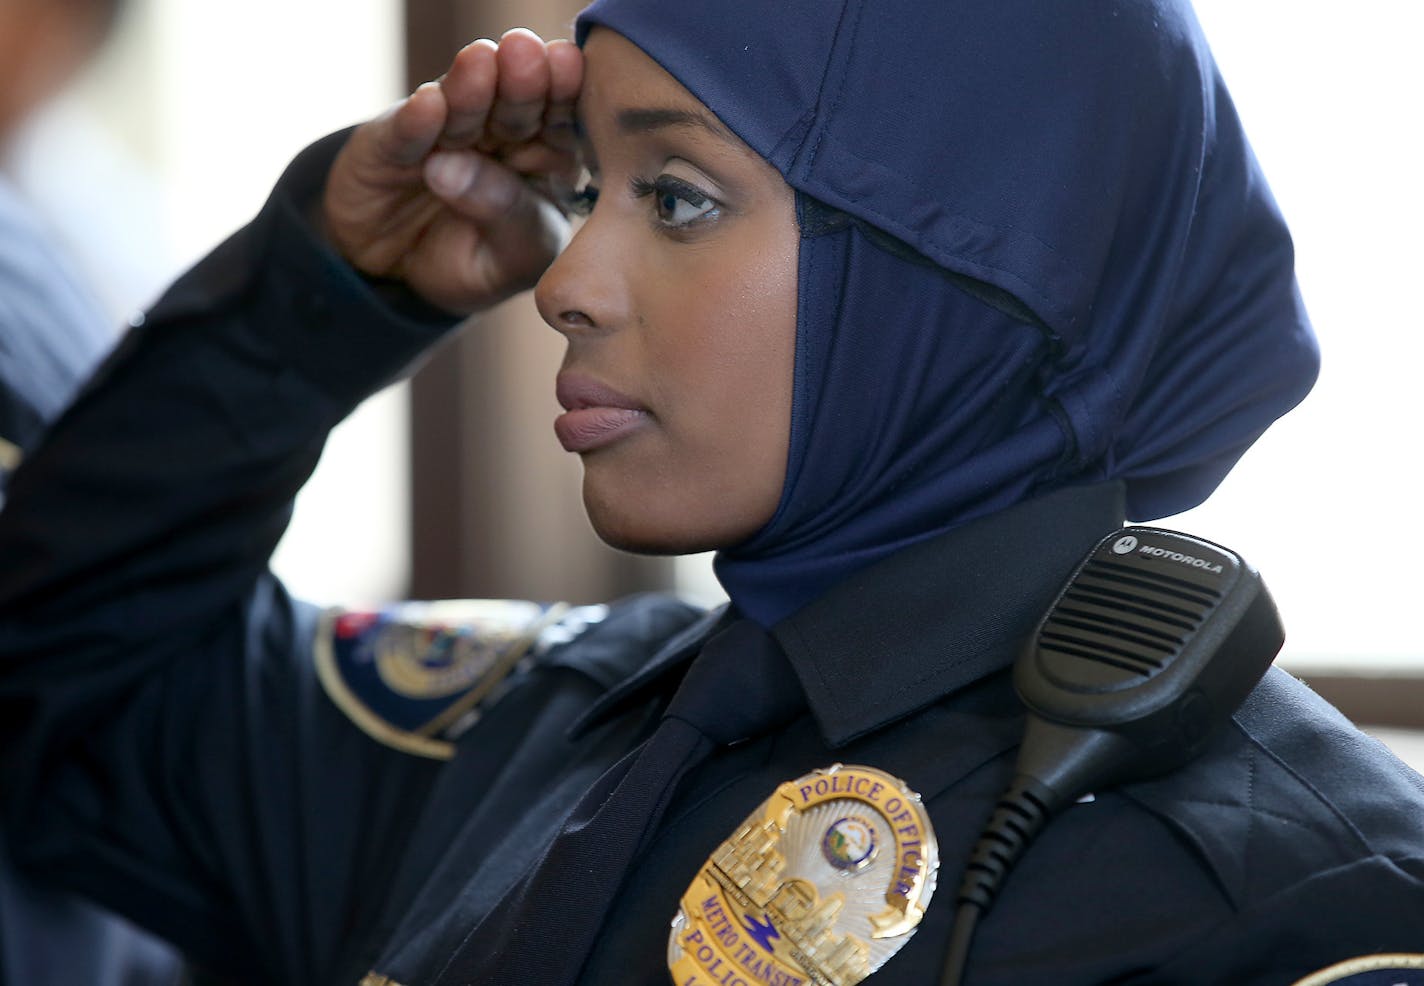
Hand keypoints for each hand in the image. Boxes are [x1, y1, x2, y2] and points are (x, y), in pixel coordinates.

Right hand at [323, 29, 582, 314]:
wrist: (399, 277)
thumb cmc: (478, 263)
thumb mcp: (513, 260)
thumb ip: (508, 217)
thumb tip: (457, 170)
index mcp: (546, 159)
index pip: (561, 122)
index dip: (565, 94)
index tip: (569, 68)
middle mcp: (498, 136)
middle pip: (515, 106)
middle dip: (523, 80)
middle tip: (527, 55)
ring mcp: (444, 135)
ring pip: (462, 108)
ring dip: (471, 86)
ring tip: (481, 63)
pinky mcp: (392, 145)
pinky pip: (406, 133)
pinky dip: (416, 121)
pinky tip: (429, 104)